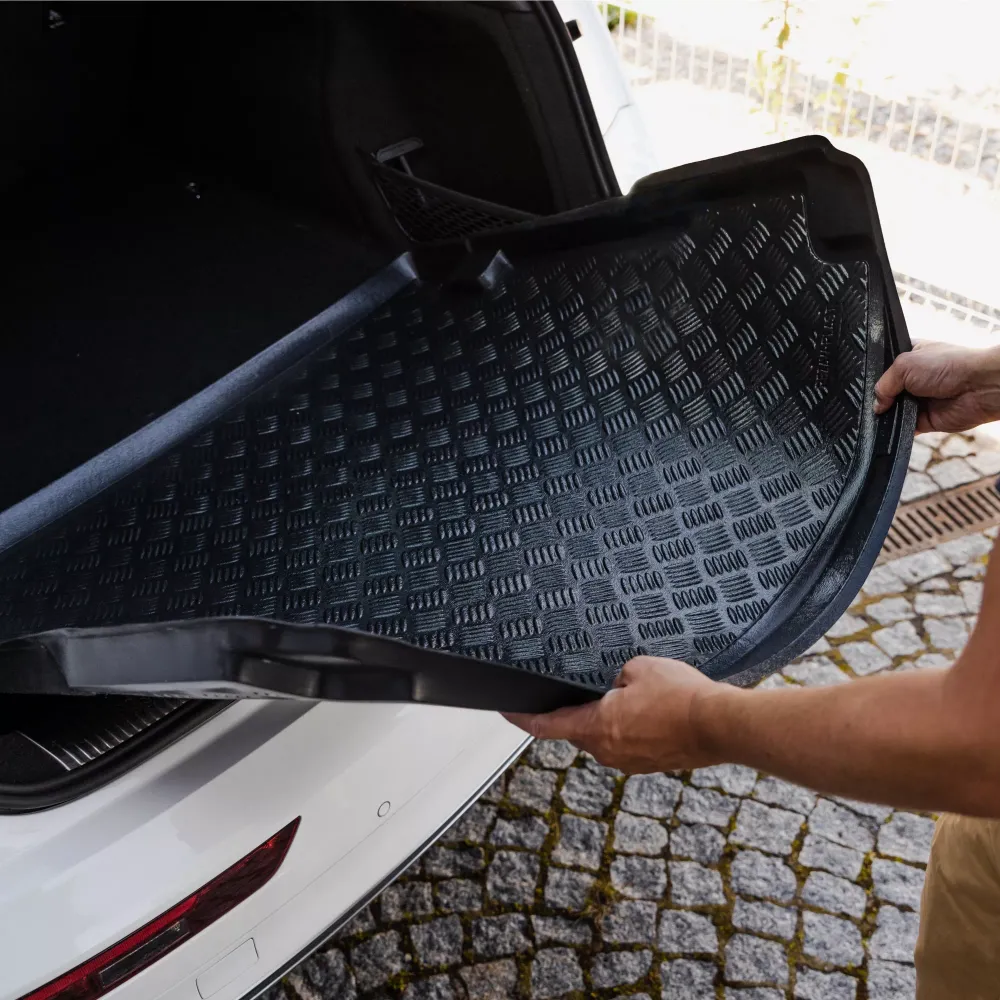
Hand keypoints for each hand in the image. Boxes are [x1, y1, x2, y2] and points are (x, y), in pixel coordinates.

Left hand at [503, 655, 733, 773]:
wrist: (719, 724)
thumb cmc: (680, 696)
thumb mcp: (638, 667)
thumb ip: (615, 675)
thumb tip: (616, 684)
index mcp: (597, 728)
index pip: (547, 726)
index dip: (522, 718)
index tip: (507, 712)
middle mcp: (608, 751)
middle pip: (577, 731)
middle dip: (577, 711)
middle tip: (588, 691)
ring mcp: (629, 761)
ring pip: (604, 737)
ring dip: (608, 720)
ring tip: (632, 697)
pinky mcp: (650, 764)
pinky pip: (628, 744)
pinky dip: (630, 729)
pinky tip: (649, 711)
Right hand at [874, 341, 999, 433]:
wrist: (978, 387)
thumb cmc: (948, 365)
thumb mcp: (904, 364)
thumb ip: (883, 385)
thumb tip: (877, 406)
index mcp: (910, 356)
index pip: (883, 367)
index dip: (873, 375)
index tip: (861, 384)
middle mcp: (913, 379)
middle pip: (885, 391)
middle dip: (878, 397)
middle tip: (870, 401)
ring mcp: (918, 400)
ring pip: (892, 411)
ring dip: (887, 415)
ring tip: (881, 413)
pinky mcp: (924, 420)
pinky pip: (903, 427)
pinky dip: (896, 429)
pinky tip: (891, 425)